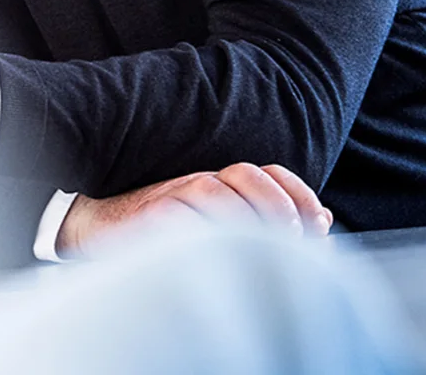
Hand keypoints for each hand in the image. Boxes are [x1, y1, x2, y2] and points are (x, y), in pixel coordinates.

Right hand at [56, 164, 333, 256]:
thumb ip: (271, 225)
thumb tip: (324, 221)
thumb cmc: (168, 234)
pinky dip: (200, 228)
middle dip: (276, 204)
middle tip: (292, 238)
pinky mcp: (149, 214)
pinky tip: (219, 252)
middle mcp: (202, 182)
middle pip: (245, 173)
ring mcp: (173, 194)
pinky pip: (176, 212)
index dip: (298, 194)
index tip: (319, 225)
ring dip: (241, 216)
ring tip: (260, 247)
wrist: (101, 230)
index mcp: (226, 185)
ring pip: (211, 187)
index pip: (270, 173)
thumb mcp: (224, 230)